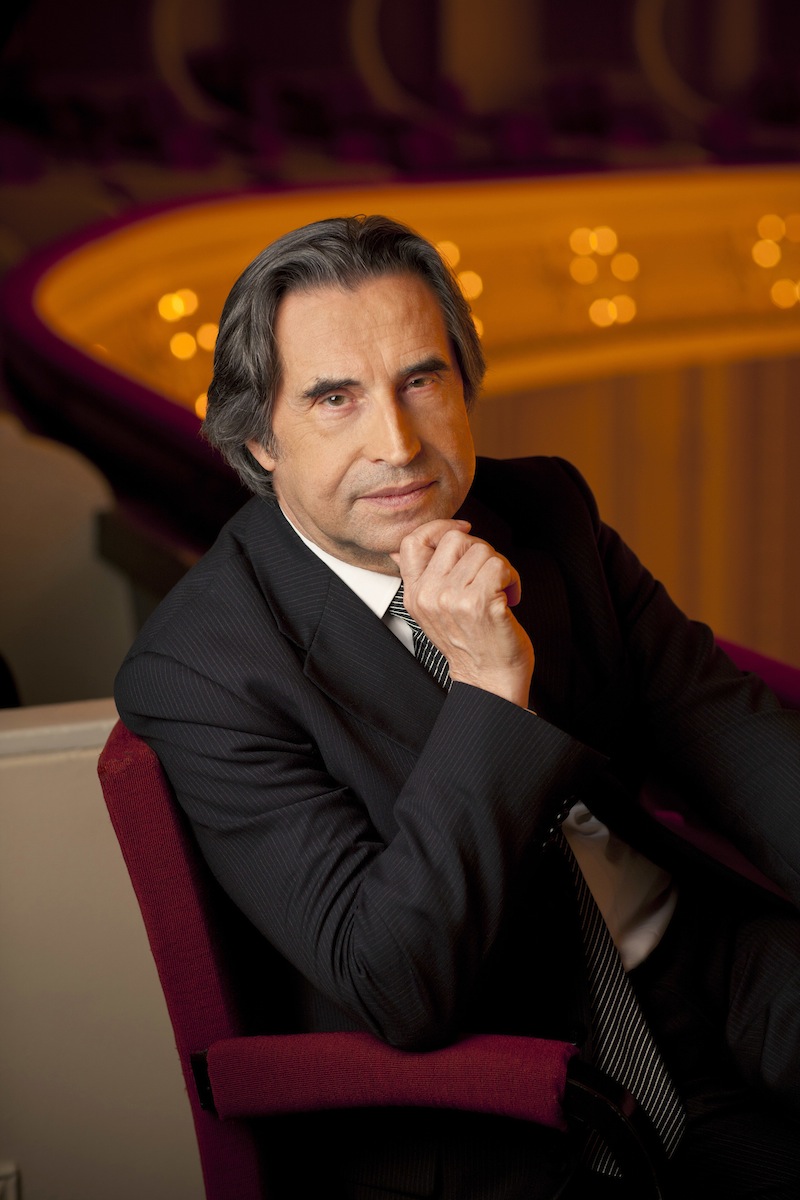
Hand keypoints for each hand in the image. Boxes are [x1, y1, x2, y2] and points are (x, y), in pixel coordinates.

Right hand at [391, 519, 534, 707]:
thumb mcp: (432, 611)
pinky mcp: (480, 604)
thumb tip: (396, 552)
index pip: (412, 541)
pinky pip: (501, 566)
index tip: (464, 531)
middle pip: (456, 539)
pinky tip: (511, 598)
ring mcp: (453, 600)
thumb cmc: (470, 645)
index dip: (440, 527)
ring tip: (501, 591)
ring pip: (483, 551)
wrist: (488, 681)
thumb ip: (421, 579)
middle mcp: (429, 595)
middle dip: (481, 551)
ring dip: (501, 567)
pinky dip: (513, 579)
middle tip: (489, 575)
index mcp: (415, 594)